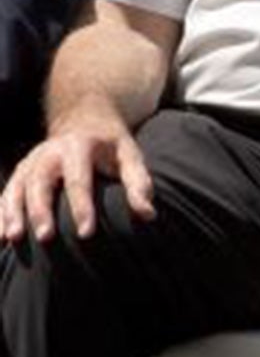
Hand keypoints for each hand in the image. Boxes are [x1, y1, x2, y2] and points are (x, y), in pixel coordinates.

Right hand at [0, 105, 153, 243]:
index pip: (79, 180)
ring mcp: (31, 161)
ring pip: (17, 188)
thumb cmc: (111, 144)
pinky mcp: (20, 172)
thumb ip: (139, 184)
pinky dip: (1, 214)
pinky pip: (5, 193)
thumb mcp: (129, 156)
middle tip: (46, 238)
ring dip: (13, 213)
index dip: (82, 207)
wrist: (84, 117)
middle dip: (41, 211)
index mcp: (80, 146)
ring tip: (13, 239)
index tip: (85, 234)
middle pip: (41, 182)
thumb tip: (149, 215)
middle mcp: (50, 152)